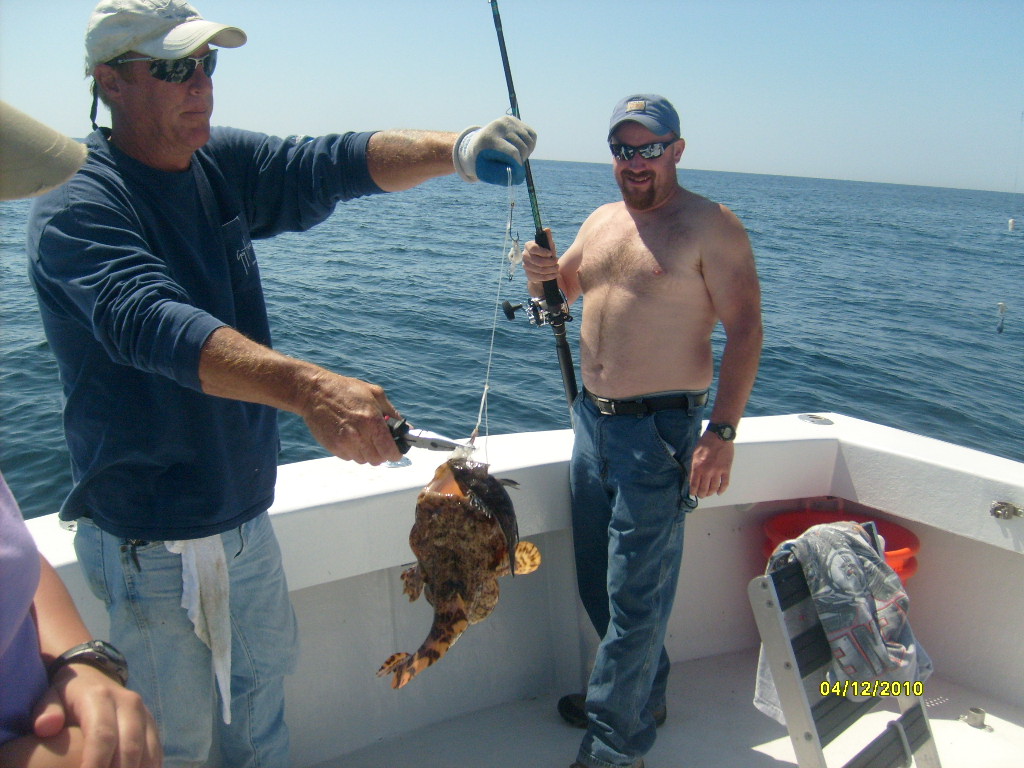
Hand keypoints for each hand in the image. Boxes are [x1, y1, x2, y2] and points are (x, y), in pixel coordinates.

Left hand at [37, 664, 161, 767]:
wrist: (92, 676)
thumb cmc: (66, 696)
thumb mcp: (51, 698)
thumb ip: (46, 711)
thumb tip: (46, 727)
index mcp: (101, 697)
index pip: (102, 735)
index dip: (95, 764)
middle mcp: (129, 703)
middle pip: (129, 747)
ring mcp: (145, 714)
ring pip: (147, 753)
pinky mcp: (152, 726)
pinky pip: (156, 753)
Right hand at [299, 371, 402, 464]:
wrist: (315, 392)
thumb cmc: (346, 389)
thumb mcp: (375, 394)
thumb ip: (392, 413)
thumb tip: (407, 428)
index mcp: (372, 421)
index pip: (390, 451)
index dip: (395, 453)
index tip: (395, 450)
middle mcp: (359, 435)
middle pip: (378, 460)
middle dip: (381, 453)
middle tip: (379, 442)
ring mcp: (344, 443)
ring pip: (364, 461)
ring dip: (367, 453)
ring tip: (362, 437)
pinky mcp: (333, 447)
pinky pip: (350, 457)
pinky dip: (353, 451)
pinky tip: (350, 437)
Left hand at [453, 116, 536, 184]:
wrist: (478, 141)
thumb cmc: (482, 159)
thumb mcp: (485, 169)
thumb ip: (499, 174)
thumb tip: (516, 177)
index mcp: (489, 138)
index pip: (512, 152)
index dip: (518, 164)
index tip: (517, 170)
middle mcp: (499, 126)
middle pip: (522, 147)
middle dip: (522, 159)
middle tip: (516, 164)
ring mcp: (507, 121)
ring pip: (530, 141)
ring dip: (527, 152)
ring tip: (518, 156)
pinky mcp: (514, 120)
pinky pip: (532, 135)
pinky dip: (530, 145)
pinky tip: (521, 148)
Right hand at [522, 230, 558, 283]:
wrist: (543, 268)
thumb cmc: (546, 254)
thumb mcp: (549, 246)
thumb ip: (548, 238)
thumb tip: (547, 229)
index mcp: (528, 246)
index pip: (533, 248)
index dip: (542, 252)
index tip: (551, 253)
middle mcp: (525, 256)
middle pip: (537, 261)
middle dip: (549, 262)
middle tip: (557, 262)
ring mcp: (526, 266)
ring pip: (540, 270)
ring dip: (551, 269)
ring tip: (557, 268)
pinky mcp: (529, 275)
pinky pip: (540, 277)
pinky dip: (549, 276)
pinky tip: (554, 274)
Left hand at [689, 432, 733, 497]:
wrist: (719, 436)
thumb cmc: (705, 444)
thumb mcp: (694, 454)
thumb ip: (694, 467)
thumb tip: (693, 478)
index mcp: (697, 467)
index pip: (694, 484)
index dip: (693, 491)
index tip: (693, 493)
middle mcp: (707, 471)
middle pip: (704, 489)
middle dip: (702, 494)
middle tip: (702, 495)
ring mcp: (717, 471)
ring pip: (714, 488)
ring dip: (711, 493)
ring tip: (709, 493)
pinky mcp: (726, 470)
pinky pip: (724, 484)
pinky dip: (722, 490)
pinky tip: (719, 492)